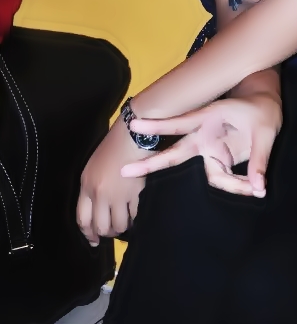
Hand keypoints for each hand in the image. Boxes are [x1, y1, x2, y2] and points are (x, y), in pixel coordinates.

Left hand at [76, 116, 153, 244]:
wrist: (134, 133)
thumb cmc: (115, 145)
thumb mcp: (95, 165)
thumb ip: (93, 186)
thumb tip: (98, 207)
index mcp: (86, 185)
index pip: (82, 219)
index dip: (88, 234)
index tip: (94, 240)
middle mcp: (99, 193)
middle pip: (100, 227)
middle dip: (107, 234)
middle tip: (113, 232)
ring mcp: (117, 194)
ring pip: (118, 225)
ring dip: (123, 227)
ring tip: (126, 223)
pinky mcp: (134, 193)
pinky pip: (133, 215)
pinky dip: (135, 217)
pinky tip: (137, 213)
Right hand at [120, 93, 281, 197]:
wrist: (267, 107)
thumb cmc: (264, 111)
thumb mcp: (266, 132)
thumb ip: (259, 159)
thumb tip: (257, 188)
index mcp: (210, 117)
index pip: (179, 123)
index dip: (157, 125)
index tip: (134, 125)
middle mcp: (204, 135)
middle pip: (175, 153)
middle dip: (151, 164)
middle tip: (123, 170)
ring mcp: (209, 149)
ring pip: (211, 176)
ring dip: (232, 184)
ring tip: (257, 187)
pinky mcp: (218, 159)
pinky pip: (222, 179)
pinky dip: (237, 185)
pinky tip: (254, 186)